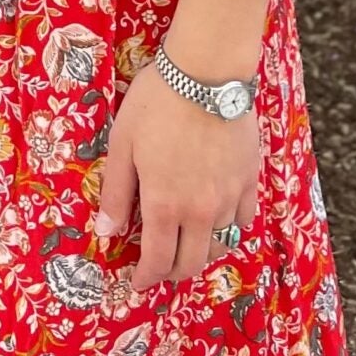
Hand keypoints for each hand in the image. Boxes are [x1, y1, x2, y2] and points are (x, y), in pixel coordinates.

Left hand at [91, 62, 259, 291]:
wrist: (206, 72)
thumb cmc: (157, 102)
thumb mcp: (123, 143)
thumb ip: (116, 192)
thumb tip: (106, 232)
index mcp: (164, 204)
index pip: (158, 261)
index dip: (146, 278)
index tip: (138, 283)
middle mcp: (200, 211)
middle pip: (192, 263)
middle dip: (173, 272)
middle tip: (161, 267)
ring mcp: (229, 198)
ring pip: (220, 246)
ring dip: (201, 253)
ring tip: (187, 245)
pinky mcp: (249, 180)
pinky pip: (242, 220)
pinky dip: (228, 229)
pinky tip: (217, 220)